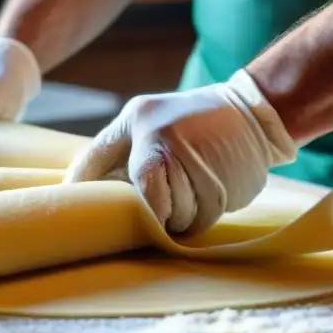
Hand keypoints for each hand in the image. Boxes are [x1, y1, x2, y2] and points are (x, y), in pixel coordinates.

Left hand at [65, 70, 296, 234]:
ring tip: (189, 193)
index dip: (92, 190)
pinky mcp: (225, 183)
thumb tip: (78, 190)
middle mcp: (166, 139)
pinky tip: (208, 192)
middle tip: (158, 204)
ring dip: (179, 216)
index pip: (105, 161)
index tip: (81, 212)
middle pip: (146, 202)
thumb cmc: (188, 119)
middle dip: (152, 210)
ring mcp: (199, 162)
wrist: (254, 112)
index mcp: (142, 120)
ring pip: (176, 216)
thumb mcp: (145, 118)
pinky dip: (201, 216)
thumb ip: (114, 149)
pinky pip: (202, 220)